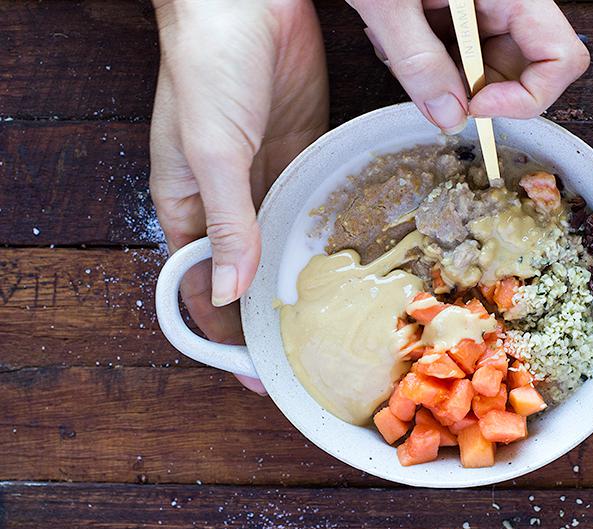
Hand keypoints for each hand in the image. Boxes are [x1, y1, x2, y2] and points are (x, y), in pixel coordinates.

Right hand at [149, 0, 327, 393]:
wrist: (247, 0)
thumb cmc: (208, 66)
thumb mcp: (212, 149)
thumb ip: (226, 221)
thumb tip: (229, 289)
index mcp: (188, 206)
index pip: (202, 289)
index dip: (226, 336)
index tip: (258, 375)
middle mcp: (228, 200)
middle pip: (247, 277)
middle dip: (272, 320)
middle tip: (310, 359)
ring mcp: (267, 177)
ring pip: (283, 245)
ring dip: (303, 283)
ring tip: (339, 324)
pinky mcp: (302, 152)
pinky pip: (313, 205)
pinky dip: (326, 236)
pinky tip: (351, 263)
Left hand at [349, 0, 588, 127]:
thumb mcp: (391, 5)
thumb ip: (419, 61)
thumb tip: (450, 117)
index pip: (561, 56)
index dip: (528, 97)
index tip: (477, 106)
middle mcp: (506, 4)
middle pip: (526, 74)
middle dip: (477, 94)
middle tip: (432, 88)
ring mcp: (484, 15)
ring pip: (488, 76)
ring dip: (443, 81)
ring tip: (399, 49)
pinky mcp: (461, 24)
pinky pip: (459, 66)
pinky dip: (427, 69)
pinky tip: (396, 43)